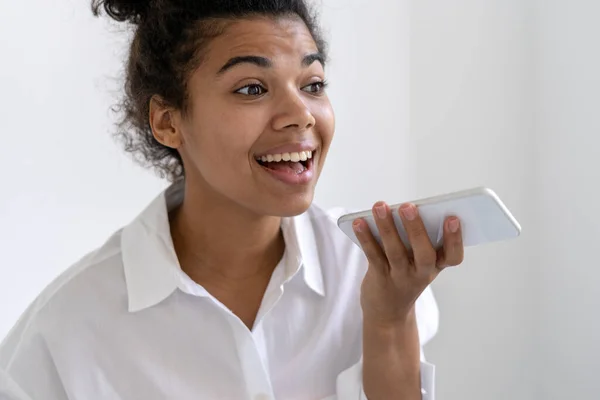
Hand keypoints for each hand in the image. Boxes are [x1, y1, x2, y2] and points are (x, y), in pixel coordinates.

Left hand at [354, 201, 463, 326]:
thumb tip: (401, 210)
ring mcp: (400, 278)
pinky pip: (373, 255)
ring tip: (380, 206)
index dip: (455, 239)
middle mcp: (421, 274)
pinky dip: (365, 237)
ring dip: (387, 227)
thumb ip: (416, 239)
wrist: (388, 313)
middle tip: (408, 207)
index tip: (452, 218)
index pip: (453, 256)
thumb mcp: (419, 263)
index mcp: (437, 266)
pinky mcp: (380, 278)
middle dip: (416, 229)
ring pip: (395, 251)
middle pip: (423, 254)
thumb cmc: (407, 276)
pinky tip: (359, 222)